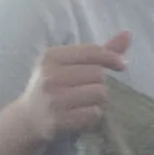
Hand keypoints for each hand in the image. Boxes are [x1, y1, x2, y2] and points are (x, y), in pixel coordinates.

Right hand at [18, 32, 129, 147]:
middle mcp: (50, 76)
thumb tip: (127, 34)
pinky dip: (93, 115)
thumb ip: (97, 52)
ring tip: (83, 103)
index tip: (121, 65)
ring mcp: (53, 99)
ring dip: (98, 100)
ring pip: (99, 93)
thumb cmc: (54, 88)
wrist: (26, 120)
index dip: (112, 57)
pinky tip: (80, 115)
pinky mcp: (57, 120)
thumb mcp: (67, 65)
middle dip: (100, 83)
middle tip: (87, 90)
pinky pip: (93, 113)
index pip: (93, 51)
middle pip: (98, 74)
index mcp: (51, 56)